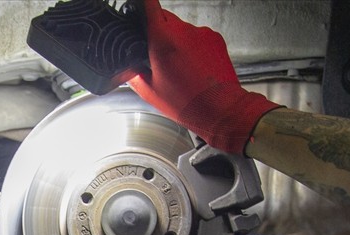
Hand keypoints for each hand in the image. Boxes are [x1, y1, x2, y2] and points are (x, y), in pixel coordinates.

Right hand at [127, 0, 279, 153]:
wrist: (221, 108)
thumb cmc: (188, 103)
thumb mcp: (150, 91)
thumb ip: (135, 73)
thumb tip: (128, 66)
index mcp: (163, 41)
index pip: (149, 6)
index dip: (141, 4)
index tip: (136, 7)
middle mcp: (183, 31)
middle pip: (164, 17)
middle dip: (158, 31)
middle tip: (158, 54)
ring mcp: (201, 33)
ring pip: (182, 28)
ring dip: (177, 41)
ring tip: (180, 66)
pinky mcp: (215, 37)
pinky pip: (198, 36)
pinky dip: (193, 47)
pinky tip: (194, 66)